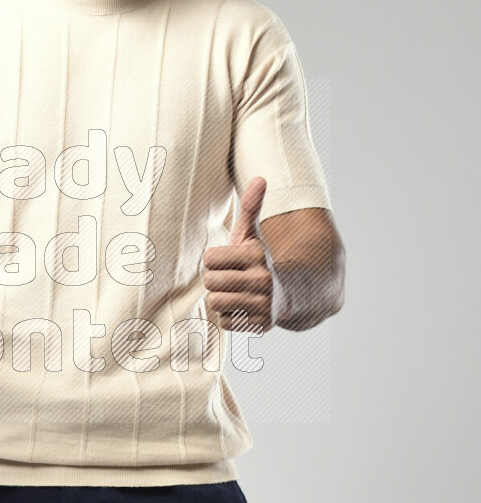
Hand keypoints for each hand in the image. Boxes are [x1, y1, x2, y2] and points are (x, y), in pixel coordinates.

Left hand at [201, 176, 286, 332]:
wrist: (292, 292)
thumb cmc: (260, 260)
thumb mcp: (253, 234)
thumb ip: (251, 207)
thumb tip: (260, 178)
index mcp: (257, 254)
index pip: (209, 259)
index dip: (214, 260)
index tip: (227, 261)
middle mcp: (263, 279)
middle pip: (210, 282)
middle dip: (215, 280)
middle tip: (228, 278)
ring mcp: (264, 304)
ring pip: (215, 303)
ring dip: (220, 299)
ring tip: (234, 292)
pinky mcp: (262, 324)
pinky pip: (225, 322)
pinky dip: (228, 317)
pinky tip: (241, 307)